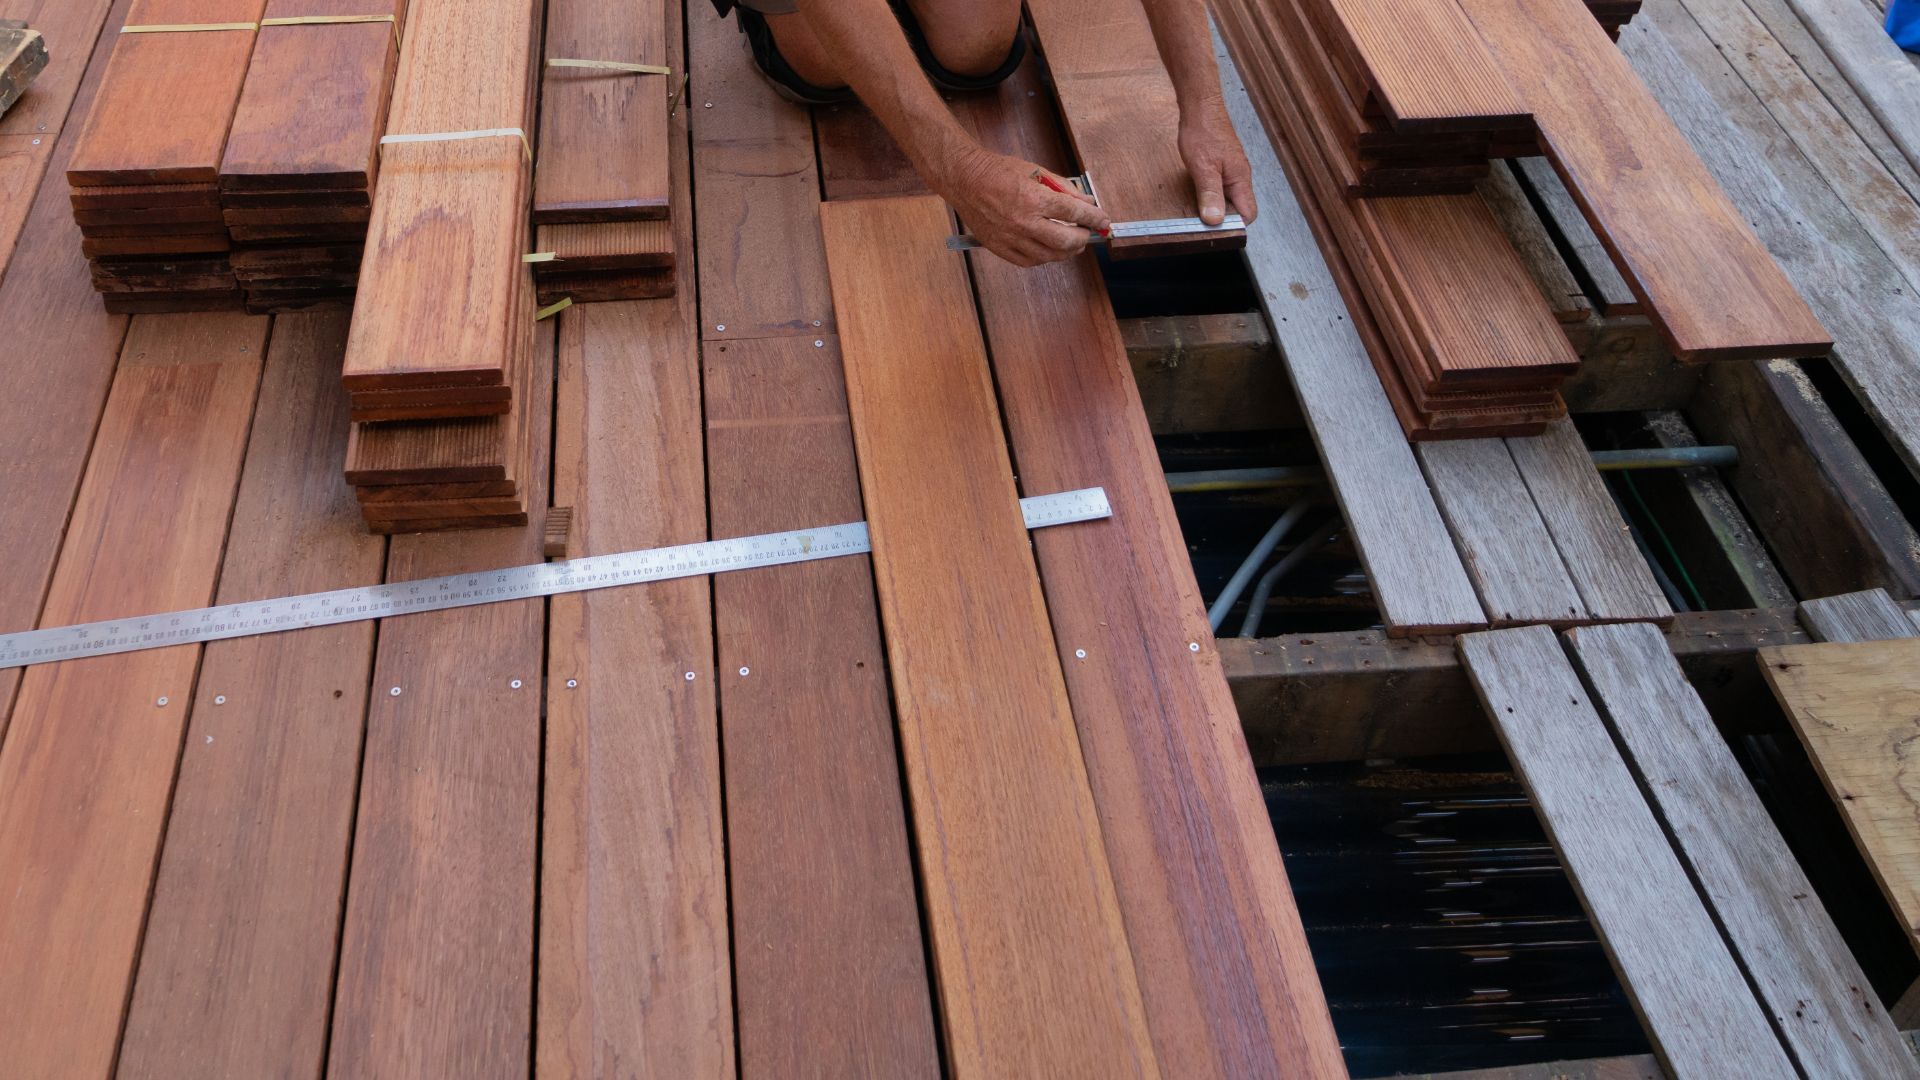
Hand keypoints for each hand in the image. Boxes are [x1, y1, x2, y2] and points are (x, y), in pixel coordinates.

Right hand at [934, 146, 1110, 267]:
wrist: (965, 179)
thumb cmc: (999, 171)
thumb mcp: (1036, 171)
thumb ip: (1064, 188)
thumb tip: (1087, 202)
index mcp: (1034, 198)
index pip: (1075, 213)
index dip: (1094, 218)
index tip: (1103, 221)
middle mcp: (1024, 222)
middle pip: (1065, 241)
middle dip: (1083, 239)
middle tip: (1087, 234)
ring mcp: (1010, 238)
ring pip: (1049, 255)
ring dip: (1066, 251)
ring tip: (1072, 243)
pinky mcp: (999, 247)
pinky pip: (1029, 261)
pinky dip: (1044, 257)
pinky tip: (1049, 249)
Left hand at [1178, 100, 1257, 225]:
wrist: (1200, 106)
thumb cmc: (1204, 131)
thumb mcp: (1203, 168)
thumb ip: (1210, 194)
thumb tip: (1215, 220)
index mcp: (1240, 179)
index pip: (1248, 214)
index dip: (1234, 226)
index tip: (1216, 231)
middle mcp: (1240, 177)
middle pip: (1238, 209)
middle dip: (1222, 219)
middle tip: (1201, 222)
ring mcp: (1232, 171)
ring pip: (1228, 199)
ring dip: (1214, 207)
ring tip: (1197, 208)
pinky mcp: (1222, 166)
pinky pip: (1220, 188)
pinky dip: (1210, 195)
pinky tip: (1197, 193)